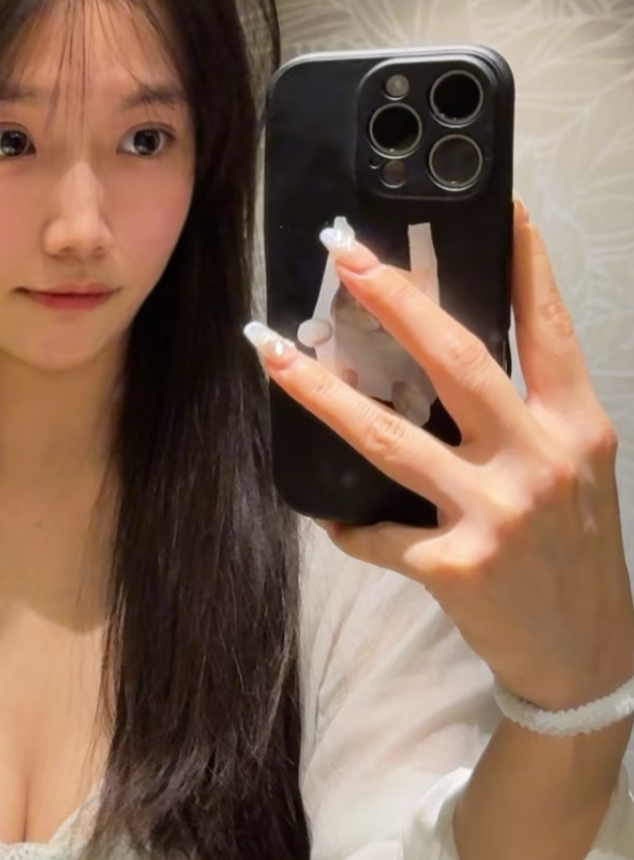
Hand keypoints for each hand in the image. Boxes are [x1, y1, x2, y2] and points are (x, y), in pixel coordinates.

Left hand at [247, 200, 633, 712]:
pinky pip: (376, 530)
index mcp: (575, 426)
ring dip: (322, 392)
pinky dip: (349, 522)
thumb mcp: (573, 467)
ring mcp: (495, 512)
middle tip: (343, 252)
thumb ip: (528, 412)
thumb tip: (445, 349)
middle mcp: (539, 460)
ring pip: (390, 438)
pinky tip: (329, 513)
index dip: (525, 264)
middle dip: (394, 299)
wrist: (585, 655)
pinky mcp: (454, 565)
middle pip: (457, 361)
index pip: (549, 328)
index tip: (500, 204)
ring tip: (273, 351)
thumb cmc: (572, 549)